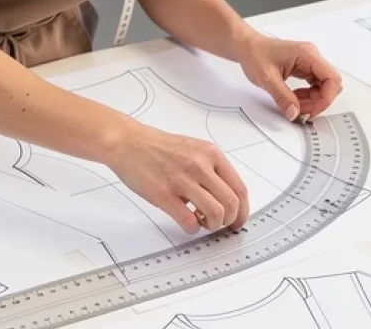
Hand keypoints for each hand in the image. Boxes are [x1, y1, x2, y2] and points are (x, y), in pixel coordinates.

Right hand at [104, 121, 248, 234]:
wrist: (128, 142)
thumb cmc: (158, 148)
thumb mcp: (194, 149)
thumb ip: (212, 169)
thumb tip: (228, 197)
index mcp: (210, 154)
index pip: (240, 189)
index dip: (243, 211)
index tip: (238, 220)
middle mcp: (199, 165)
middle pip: (232, 204)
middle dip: (229, 221)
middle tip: (219, 224)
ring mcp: (181, 180)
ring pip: (215, 215)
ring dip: (212, 226)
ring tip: (201, 221)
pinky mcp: (163, 194)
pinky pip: (190, 222)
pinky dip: (193, 229)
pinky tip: (186, 221)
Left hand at [237, 34, 343, 122]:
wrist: (246, 47)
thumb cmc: (255, 54)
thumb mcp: (267, 78)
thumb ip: (282, 97)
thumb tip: (294, 113)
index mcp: (307, 54)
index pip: (332, 78)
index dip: (326, 98)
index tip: (312, 110)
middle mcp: (311, 57)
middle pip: (329, 84)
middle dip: (318, 101)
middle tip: (301, 110)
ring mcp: (308, 63)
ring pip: (322, 87)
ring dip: (312, 100)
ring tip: (295, 105)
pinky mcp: (303, 68)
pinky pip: (313, 86)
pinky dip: (307, 96)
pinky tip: (294, 98)